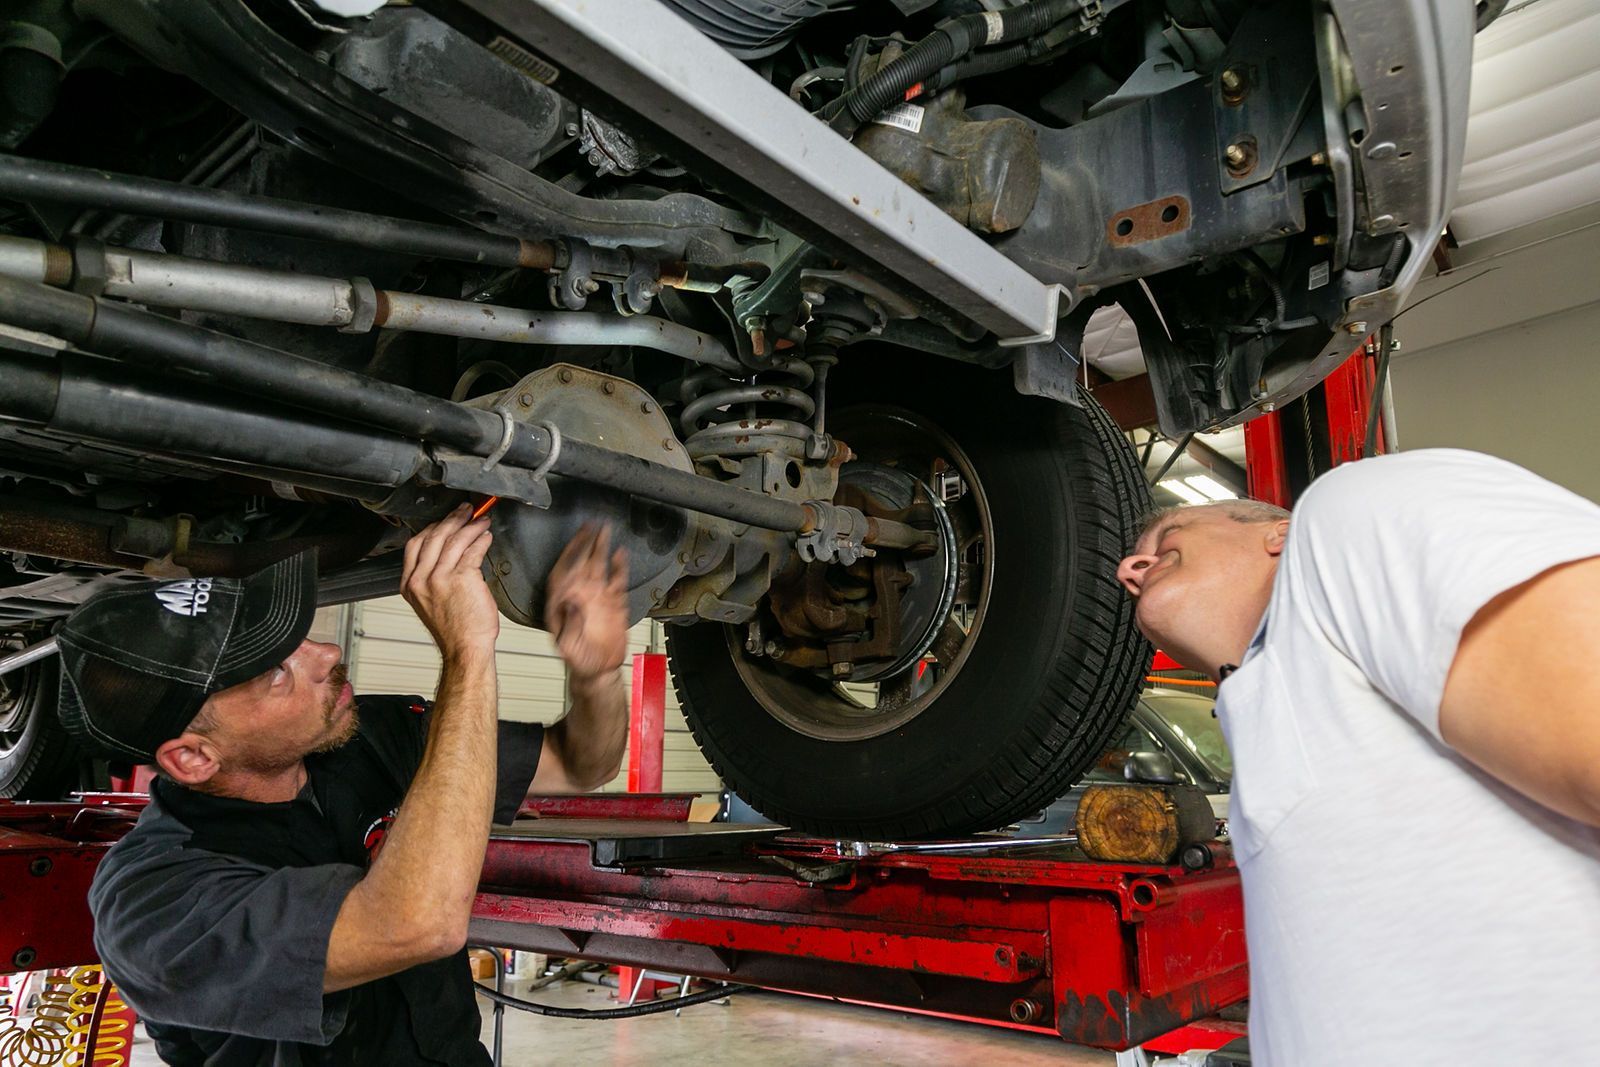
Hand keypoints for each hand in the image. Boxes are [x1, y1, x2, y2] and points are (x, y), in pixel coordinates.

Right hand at [401, 504, 498, 659]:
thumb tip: (445, 551)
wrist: (465, 648)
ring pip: (455, 540)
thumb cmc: (454, 629)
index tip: (446, 520)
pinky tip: (486, 537)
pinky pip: (472, 550)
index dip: (432, 527)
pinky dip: (481, 540)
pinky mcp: (462, 578)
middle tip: (466, 511)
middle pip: (435, 536)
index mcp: (410, 585)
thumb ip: (430, 578)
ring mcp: (440, 578)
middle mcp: (421, 580)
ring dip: (471, 526)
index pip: (416, 544)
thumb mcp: (429, 602)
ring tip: (481, 521)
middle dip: (453, 519)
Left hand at [545, 523, 628, 683]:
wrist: (598, 670)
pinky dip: (619, 567)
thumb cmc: (578, 661)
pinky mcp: (613, 603)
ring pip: (598, 566)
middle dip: (585, 542)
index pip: (562, 571)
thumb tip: (571, 601)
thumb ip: (568, 624)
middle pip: (581, 562)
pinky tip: (620, 554)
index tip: (573, 540)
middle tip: (591, 524)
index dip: (567, 554)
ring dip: (600, 548)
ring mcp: (596, 597)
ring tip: (605, 530)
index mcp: (562, 602)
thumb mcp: (568, 647)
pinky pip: (617, 580)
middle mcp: (578, 595)